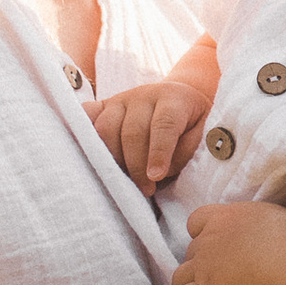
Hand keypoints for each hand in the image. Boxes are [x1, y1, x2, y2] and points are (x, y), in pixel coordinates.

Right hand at [94, 75, 210, 189]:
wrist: (179, 98)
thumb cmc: (192, 124)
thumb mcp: (202, 135)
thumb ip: (185, 151)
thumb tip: (157, 173)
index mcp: (174, 98)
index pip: (163, 124)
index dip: (158, 152)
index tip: (155, 178)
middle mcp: (144, 94)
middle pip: (132, 131)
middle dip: (136, 166)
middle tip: (145, 190)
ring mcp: (121, 99)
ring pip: (106, 129)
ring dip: (113, 160)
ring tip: (125, 181)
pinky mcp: (104, 105)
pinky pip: (86, 116)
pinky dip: (83, 134)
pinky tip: (89, 155)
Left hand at [165, 195, 285, 284]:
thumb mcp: (273, 218)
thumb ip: (254, 226)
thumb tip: (256, 238)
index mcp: (227, 216)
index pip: (198, 220)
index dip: (200, 234)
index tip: (209, 248)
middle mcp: (210, 237)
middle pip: (192, 252)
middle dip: (199, 266)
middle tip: (213, 283)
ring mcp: (205, 265)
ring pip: (180, 277)